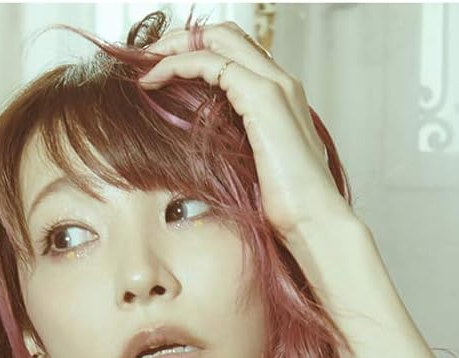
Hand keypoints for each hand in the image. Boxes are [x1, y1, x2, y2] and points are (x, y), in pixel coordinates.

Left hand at [138, 21, 354, 239]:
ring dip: (173, 46)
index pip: (235, 52)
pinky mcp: (262, 97)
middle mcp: (280, 82)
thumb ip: (238, 148)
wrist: (314, 222)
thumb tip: (206, 152)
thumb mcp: (256, 170)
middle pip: (223, 34)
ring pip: (215, 39)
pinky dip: (175, 64)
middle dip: (180, 38)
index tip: (162, 70)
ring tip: (144, 65)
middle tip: (147, 58)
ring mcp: (275, 85)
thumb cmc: (290, 209)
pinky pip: (209, 62)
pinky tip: (153, 80)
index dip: (196, 51)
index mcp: (281, 98)